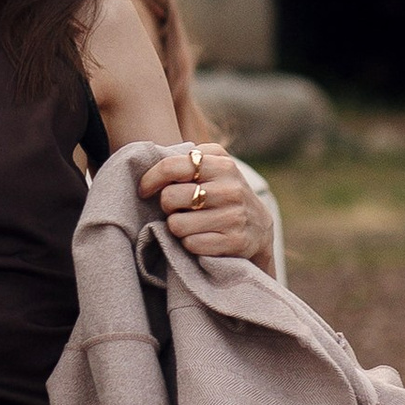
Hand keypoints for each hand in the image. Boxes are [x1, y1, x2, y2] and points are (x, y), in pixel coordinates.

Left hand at [139, 141, 268, 261]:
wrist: (259, 228)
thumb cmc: (223, 193)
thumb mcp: (214, 167)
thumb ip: (188, 160)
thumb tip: (148, 161)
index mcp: (222, 164)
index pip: (172, 166)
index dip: (150, 179)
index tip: (144, 190)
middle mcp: (230, 188)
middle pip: (170, 197)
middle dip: (166, 206)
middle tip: (176, 208)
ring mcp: (234, 216)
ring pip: (177, 224)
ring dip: (177, 227)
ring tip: (190, 223)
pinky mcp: (234, 241)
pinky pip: (190, 244)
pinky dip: (189, 243)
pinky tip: (201, 238)